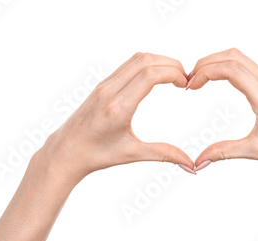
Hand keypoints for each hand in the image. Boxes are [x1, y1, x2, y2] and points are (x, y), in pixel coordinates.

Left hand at [37, 53, 195, 183]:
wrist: (66, 151)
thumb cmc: (96, 155)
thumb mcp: (132, 154)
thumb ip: (164, 154)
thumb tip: (190, 165)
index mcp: (118, 108)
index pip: (150, 75)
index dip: (173, 73)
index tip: (185, 85)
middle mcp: (109, 91)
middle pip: (145, 60)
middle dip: (171, 64)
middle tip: (185, 79)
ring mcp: (104, 85)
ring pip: (136, 59)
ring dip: (160, 61)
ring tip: (175, 77)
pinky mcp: (102, 85)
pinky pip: (128, 65)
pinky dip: (147, 64)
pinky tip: (157, 77)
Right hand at [188, 48, 257, 174]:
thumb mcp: (255, 151)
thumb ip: (224, 153)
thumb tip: (198, 162)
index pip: (231, 69)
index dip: (206, 72)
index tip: (191, 87)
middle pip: (232, 56)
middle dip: (206, 63)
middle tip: (189, 81)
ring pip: (240, 57)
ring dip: (217, 62)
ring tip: (199, 79)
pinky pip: (247, 65)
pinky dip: (227, 66)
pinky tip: (218, 80)